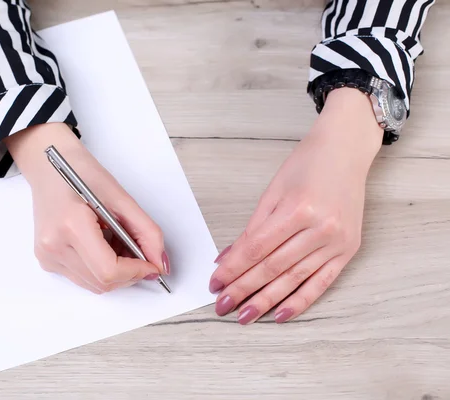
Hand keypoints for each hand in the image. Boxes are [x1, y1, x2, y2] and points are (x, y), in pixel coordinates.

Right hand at [6, 123, 168, 293]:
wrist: (49, 166)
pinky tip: (103, 246)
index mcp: (71, 225)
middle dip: (129, 274)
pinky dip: (100, 269)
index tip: (151, 266)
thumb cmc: (82, 174)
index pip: (109, 270)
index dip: (136, 272)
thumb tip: (159, 263)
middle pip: (103, 282)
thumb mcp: (121, 198)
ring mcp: (47, 256)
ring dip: (116, 273)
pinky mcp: (47, 260)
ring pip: (94, 285)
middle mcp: (54, 245)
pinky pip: (82, 278)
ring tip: (119, 245)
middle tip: (140, 254)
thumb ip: (146, 232)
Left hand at [210, 88, 383, 323]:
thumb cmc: (306, 165)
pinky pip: (321, 282)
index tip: (215, 284)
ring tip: (245, 315)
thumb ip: (252, 229)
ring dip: (267, 300)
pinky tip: (281, 314)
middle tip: (223, 306)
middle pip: (273, 267)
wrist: (345, 151)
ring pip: (294, 279)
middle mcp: (320, 228)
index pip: (257, 249)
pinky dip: (300, 301)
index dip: (233, 270)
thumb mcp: (272, 191)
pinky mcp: (348, 250)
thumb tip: (228, 259)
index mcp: (297, 209)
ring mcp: (337, 242)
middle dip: (244, 289)